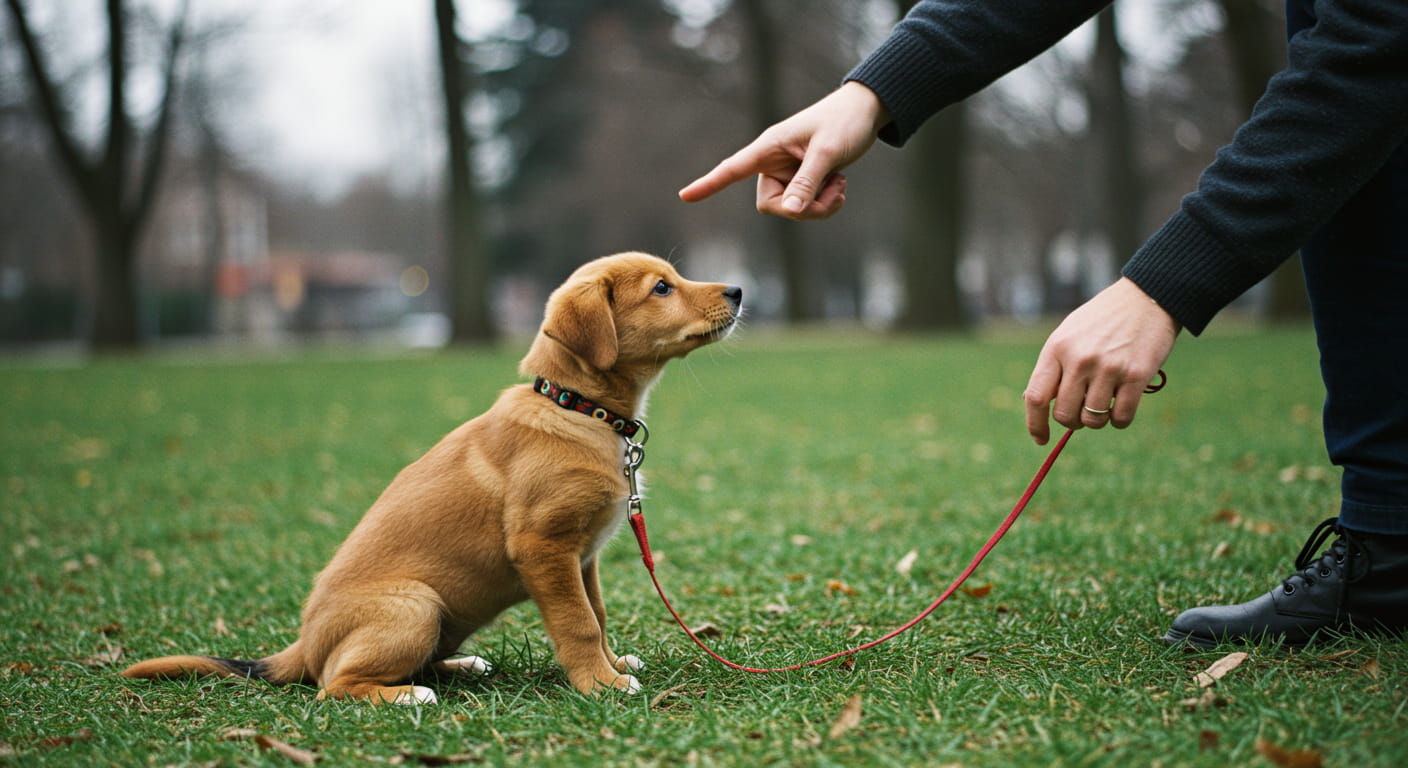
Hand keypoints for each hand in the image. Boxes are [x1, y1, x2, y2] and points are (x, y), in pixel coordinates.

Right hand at [678, 81, 889, 219]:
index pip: (732, 169)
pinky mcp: (803, 181)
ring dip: (820, 206)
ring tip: (840, 184)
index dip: (709, 184)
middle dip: (802, 209)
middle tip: (833, 194)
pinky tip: (840, 184)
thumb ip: (807, 182)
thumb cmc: (844, 123)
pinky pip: (806, 207)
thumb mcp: (827, 152)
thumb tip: (790, 211)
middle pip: (772, 205)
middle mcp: (774, 163)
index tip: (684, 197)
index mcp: (769, 148)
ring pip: (792, 210)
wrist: (865, 112)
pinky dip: (825, 203)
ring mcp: (788, 174)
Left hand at [1023, 278, 1180, 444]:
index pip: (1035, 397)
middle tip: (1082, 412)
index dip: (1035, 424)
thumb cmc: (1103, 320)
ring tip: (1104, 405)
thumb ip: (1055, 367)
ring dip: (1097, 421)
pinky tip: (1121, 408)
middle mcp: (1080, 359)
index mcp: (1057, 348)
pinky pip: (1122, 418)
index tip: (1040, 439)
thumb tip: (1038, 405)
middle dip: (1072, 422)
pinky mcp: (1136, 375)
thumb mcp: (1069, 334)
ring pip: (1092, 420)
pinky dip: (1119, 420)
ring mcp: (1109, 368)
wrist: (1148, 297)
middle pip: (1064, 414)